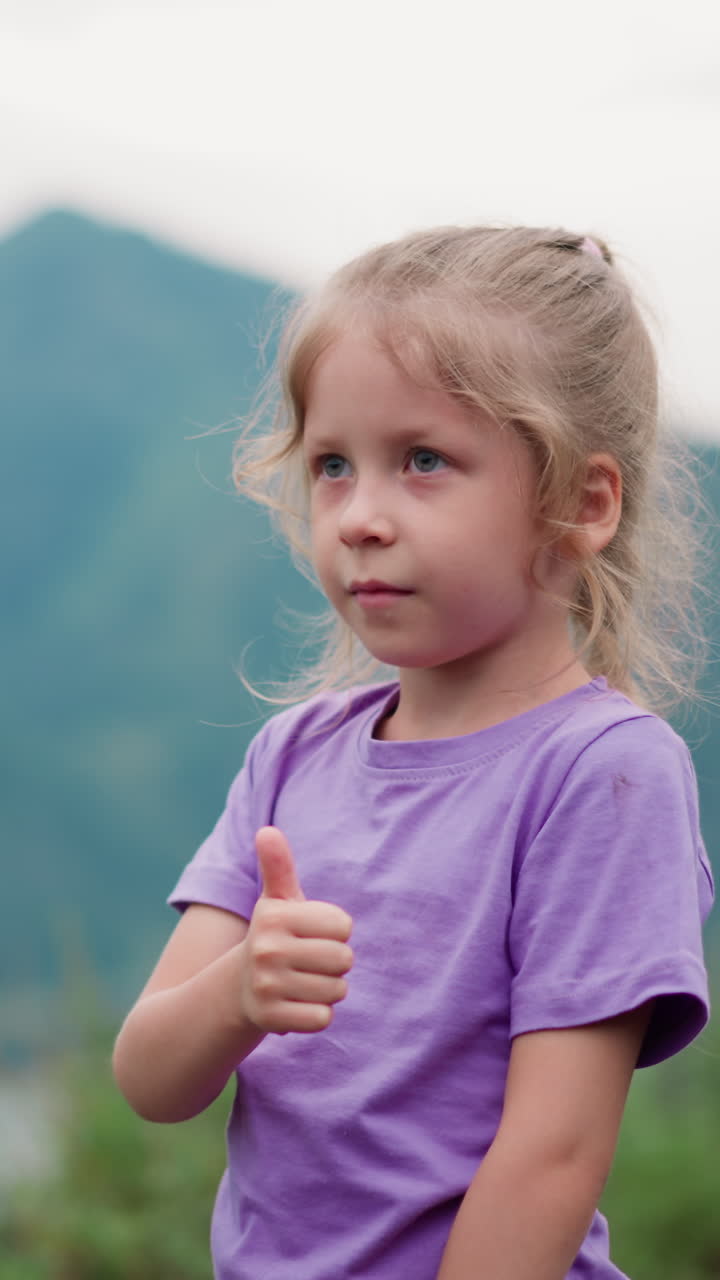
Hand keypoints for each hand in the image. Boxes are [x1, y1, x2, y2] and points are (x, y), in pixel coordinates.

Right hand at [239, 826, 352, 1033]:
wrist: (240, 988)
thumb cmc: (274, 935)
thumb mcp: (276, 900)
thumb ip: (278, 865)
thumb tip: (267, 831)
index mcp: (275, 916)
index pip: (344, 925)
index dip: (336, 931)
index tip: (313, 934)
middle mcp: (266, 950)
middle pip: (344, 958)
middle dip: (336, 962)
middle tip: (310, 961)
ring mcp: (267, 986)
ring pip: (337, 990)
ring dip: (328, 989)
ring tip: (303, 981)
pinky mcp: (272, 1020)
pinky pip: (324, 1018)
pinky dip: (317, 1014)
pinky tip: (298, 1004)